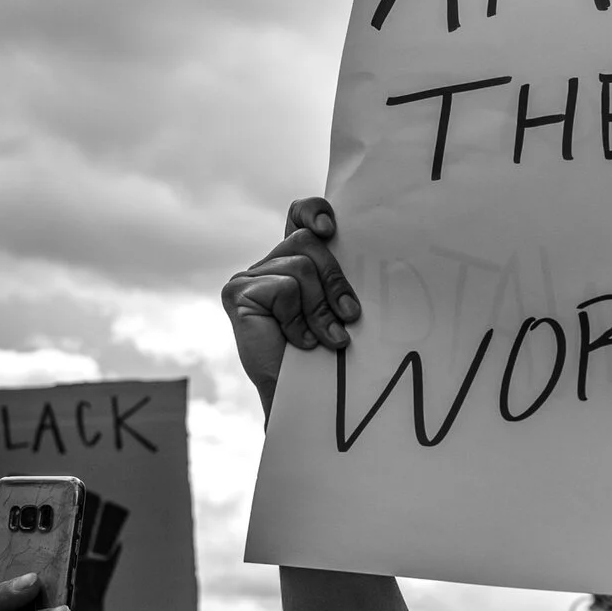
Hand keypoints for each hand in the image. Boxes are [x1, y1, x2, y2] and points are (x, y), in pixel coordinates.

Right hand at [223, 198, 357, 412]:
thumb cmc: (327, 355)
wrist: (303, 398)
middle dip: (335, 279)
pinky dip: (299, 319)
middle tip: (350, 314)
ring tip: (329, 338)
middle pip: (307, 242)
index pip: (300, 216)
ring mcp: (249, 277)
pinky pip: (285, 288)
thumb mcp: (339, 309)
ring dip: (321, 307)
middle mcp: (268, 264)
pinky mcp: (237, 292)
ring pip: (301, 266)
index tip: (330, 229)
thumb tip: (374, 257)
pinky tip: (300, 342)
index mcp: (294, 261)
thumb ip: (340, 279)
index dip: (313, 212)